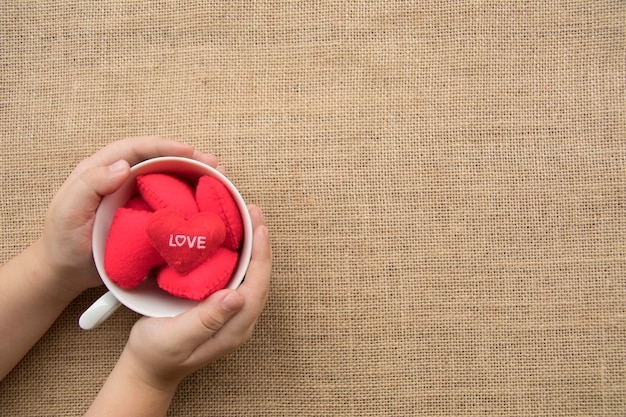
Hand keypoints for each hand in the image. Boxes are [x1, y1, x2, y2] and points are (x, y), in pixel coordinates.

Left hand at [39, 136, 218, 296]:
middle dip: (187, 158)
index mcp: (100, 170)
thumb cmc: (63, 242)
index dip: (163, 146)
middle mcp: (120, 178)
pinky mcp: (144, 214)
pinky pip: (169, 199)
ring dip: (193, 175)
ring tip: (218, 178)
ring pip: (167, 177)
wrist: (65, 273)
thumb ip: (89, 185)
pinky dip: (189, 197)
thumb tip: (122, 166)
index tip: (189, 151)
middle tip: (213, 164)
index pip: (135, 149)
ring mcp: (134, 196)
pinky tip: (205, 202)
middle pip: (157, 159)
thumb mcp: (67, 212)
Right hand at [121, 205, 270, 389]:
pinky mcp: (222, 307)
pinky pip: (238, 276)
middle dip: (260, 244)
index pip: (256, 288)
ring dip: (251, 246)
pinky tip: (232, 238)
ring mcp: (232, 313)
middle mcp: (239, 320)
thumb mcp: (175, 338)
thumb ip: (205, 320)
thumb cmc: (156, 355)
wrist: (148, 369)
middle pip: (259, 277)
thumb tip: (236, 297)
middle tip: (254, 212)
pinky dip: (239, 254)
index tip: (260, 229)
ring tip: (248, 218)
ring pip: (250, 275)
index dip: (261, 257)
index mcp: (234, 329)